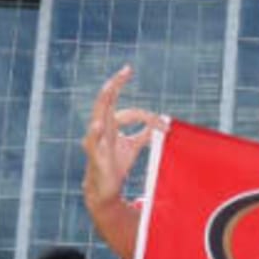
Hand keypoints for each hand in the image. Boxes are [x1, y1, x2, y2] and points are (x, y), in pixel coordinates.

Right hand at [81, 66, 166, 202]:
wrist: (106, 189)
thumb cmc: (116, 165)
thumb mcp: (133, 147)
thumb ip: (143, 134)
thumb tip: (156, 125)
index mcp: (112, 124)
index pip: (131, 111)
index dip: (150, 117)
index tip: (165, 126)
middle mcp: (101, 128)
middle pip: (107, 101)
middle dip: (116, 84)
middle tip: (127, 69)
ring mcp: (96, 140)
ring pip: (98, 115)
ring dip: (104, 101)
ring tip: (110, 87)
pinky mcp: (95, 155)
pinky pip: (92, 142)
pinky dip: (96, 132)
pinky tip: (99, 124)